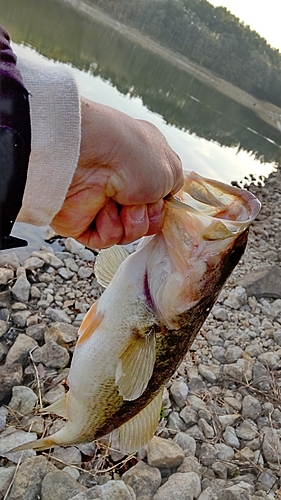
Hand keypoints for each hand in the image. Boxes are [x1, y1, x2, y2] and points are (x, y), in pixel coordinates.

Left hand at [51, 97, 182, 248]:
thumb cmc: (132, 155)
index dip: (162, 205)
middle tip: (141, 198)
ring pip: (129, 233)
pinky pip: (106, 239)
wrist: (91, 156)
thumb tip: (163, 198)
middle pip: (146, 221)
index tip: (162, 199)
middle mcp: (120, 184)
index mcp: (140, 166)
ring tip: (121, 200)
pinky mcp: (82, 222)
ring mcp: (101, 203)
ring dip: (131, 221)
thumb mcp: (171, 168)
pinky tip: (104, 208)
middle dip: (149, 216)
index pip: (158, 200)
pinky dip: (110, 227)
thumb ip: (173, 186)